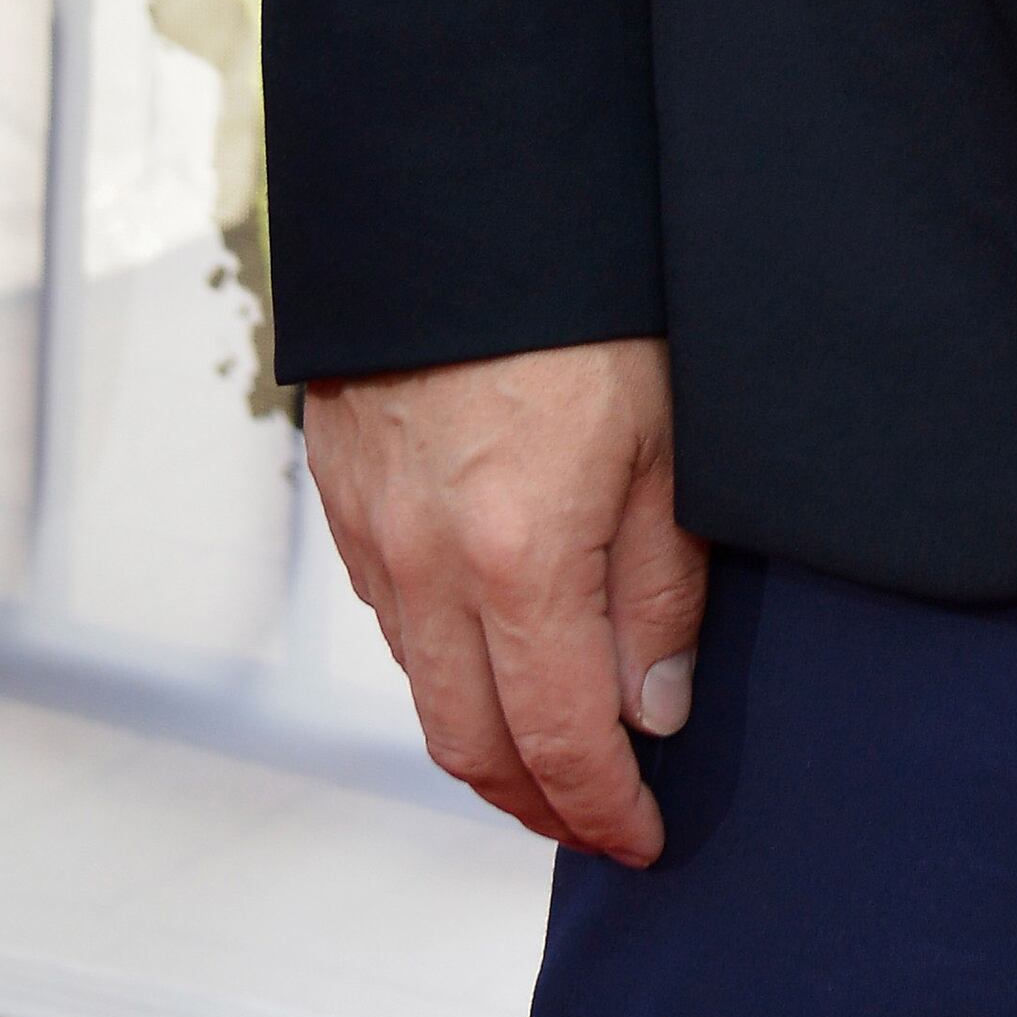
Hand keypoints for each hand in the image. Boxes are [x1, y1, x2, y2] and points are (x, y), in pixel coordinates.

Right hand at [305, 338, 705, 861]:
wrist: (464, 177)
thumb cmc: (592, 291)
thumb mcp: (672, 435)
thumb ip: (660, 585)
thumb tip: (651, 710)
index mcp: (519, 558)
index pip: (556, 740)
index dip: (602, 808)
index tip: (644, 839)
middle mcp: (425, 562)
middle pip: (469, 741)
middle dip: (536, 800)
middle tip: (598, 815)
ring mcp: (372, 525)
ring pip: (419, 682)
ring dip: (484, 731)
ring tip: (553, 742)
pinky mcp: (343, 485)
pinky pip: (389, 609)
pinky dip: (441, 652)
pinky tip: (491, 636)